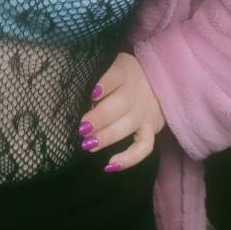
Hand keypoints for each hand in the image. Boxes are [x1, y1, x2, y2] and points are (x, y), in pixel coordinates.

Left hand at [77, 51, 165, 172]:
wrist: (156, 80)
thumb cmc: (123, 74)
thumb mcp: (112, 64)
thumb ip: (98, 75)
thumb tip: (73, 94)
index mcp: (125, 70)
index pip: (116, 75)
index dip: (105, 84)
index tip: (91, 94)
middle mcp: (137, 91)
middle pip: (120, 104)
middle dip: (100, 117)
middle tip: (82, 128)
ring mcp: (146, 111)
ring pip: (129, 125)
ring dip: (108, 136)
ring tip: (88, 145)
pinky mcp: (152, 128)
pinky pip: (144, 147)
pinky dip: (129, 158)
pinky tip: (110, 165)